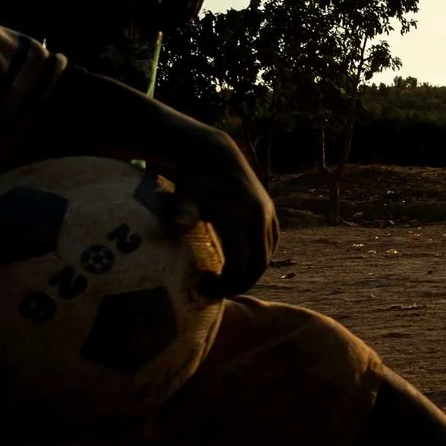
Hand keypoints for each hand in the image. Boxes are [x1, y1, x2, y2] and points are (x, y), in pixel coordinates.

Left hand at [170, 133, 277, 298]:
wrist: (214, 154)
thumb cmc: (194, 179)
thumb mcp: (185, 196)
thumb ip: (182, 213)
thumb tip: (174, 227)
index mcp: (240, 219)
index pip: (241, 264)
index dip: (226, 284)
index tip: (205, 289)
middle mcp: (260, 218)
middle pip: (259, 264)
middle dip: (240, 283)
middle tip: (218, 291)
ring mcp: (268, 215)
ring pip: (267, 255)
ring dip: (251, 272)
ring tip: (228, 278)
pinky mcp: (270, 212)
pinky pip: (271, 242)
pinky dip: (259, 257)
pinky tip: (241, 261)